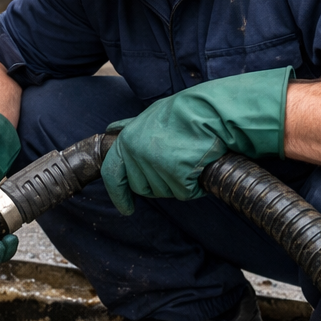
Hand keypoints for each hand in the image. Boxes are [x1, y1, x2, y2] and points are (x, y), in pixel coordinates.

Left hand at [101, 67, 290, 214]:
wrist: (210, 111)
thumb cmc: (183, 112)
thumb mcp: (149, 115)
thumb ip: (129, 127)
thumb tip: (110, 129)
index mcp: (126, 141)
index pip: (112, 175)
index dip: (118, 195)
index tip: (126, 209)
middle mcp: (137, 155)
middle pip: (142, 188)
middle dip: (157, 184)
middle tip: (175, 165)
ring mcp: (156, 166)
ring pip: (164, 192)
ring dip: (177, 183)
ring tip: (189, 158)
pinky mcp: (178, 175)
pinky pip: (185, 192)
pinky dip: (195, 186)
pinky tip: (200, 166)